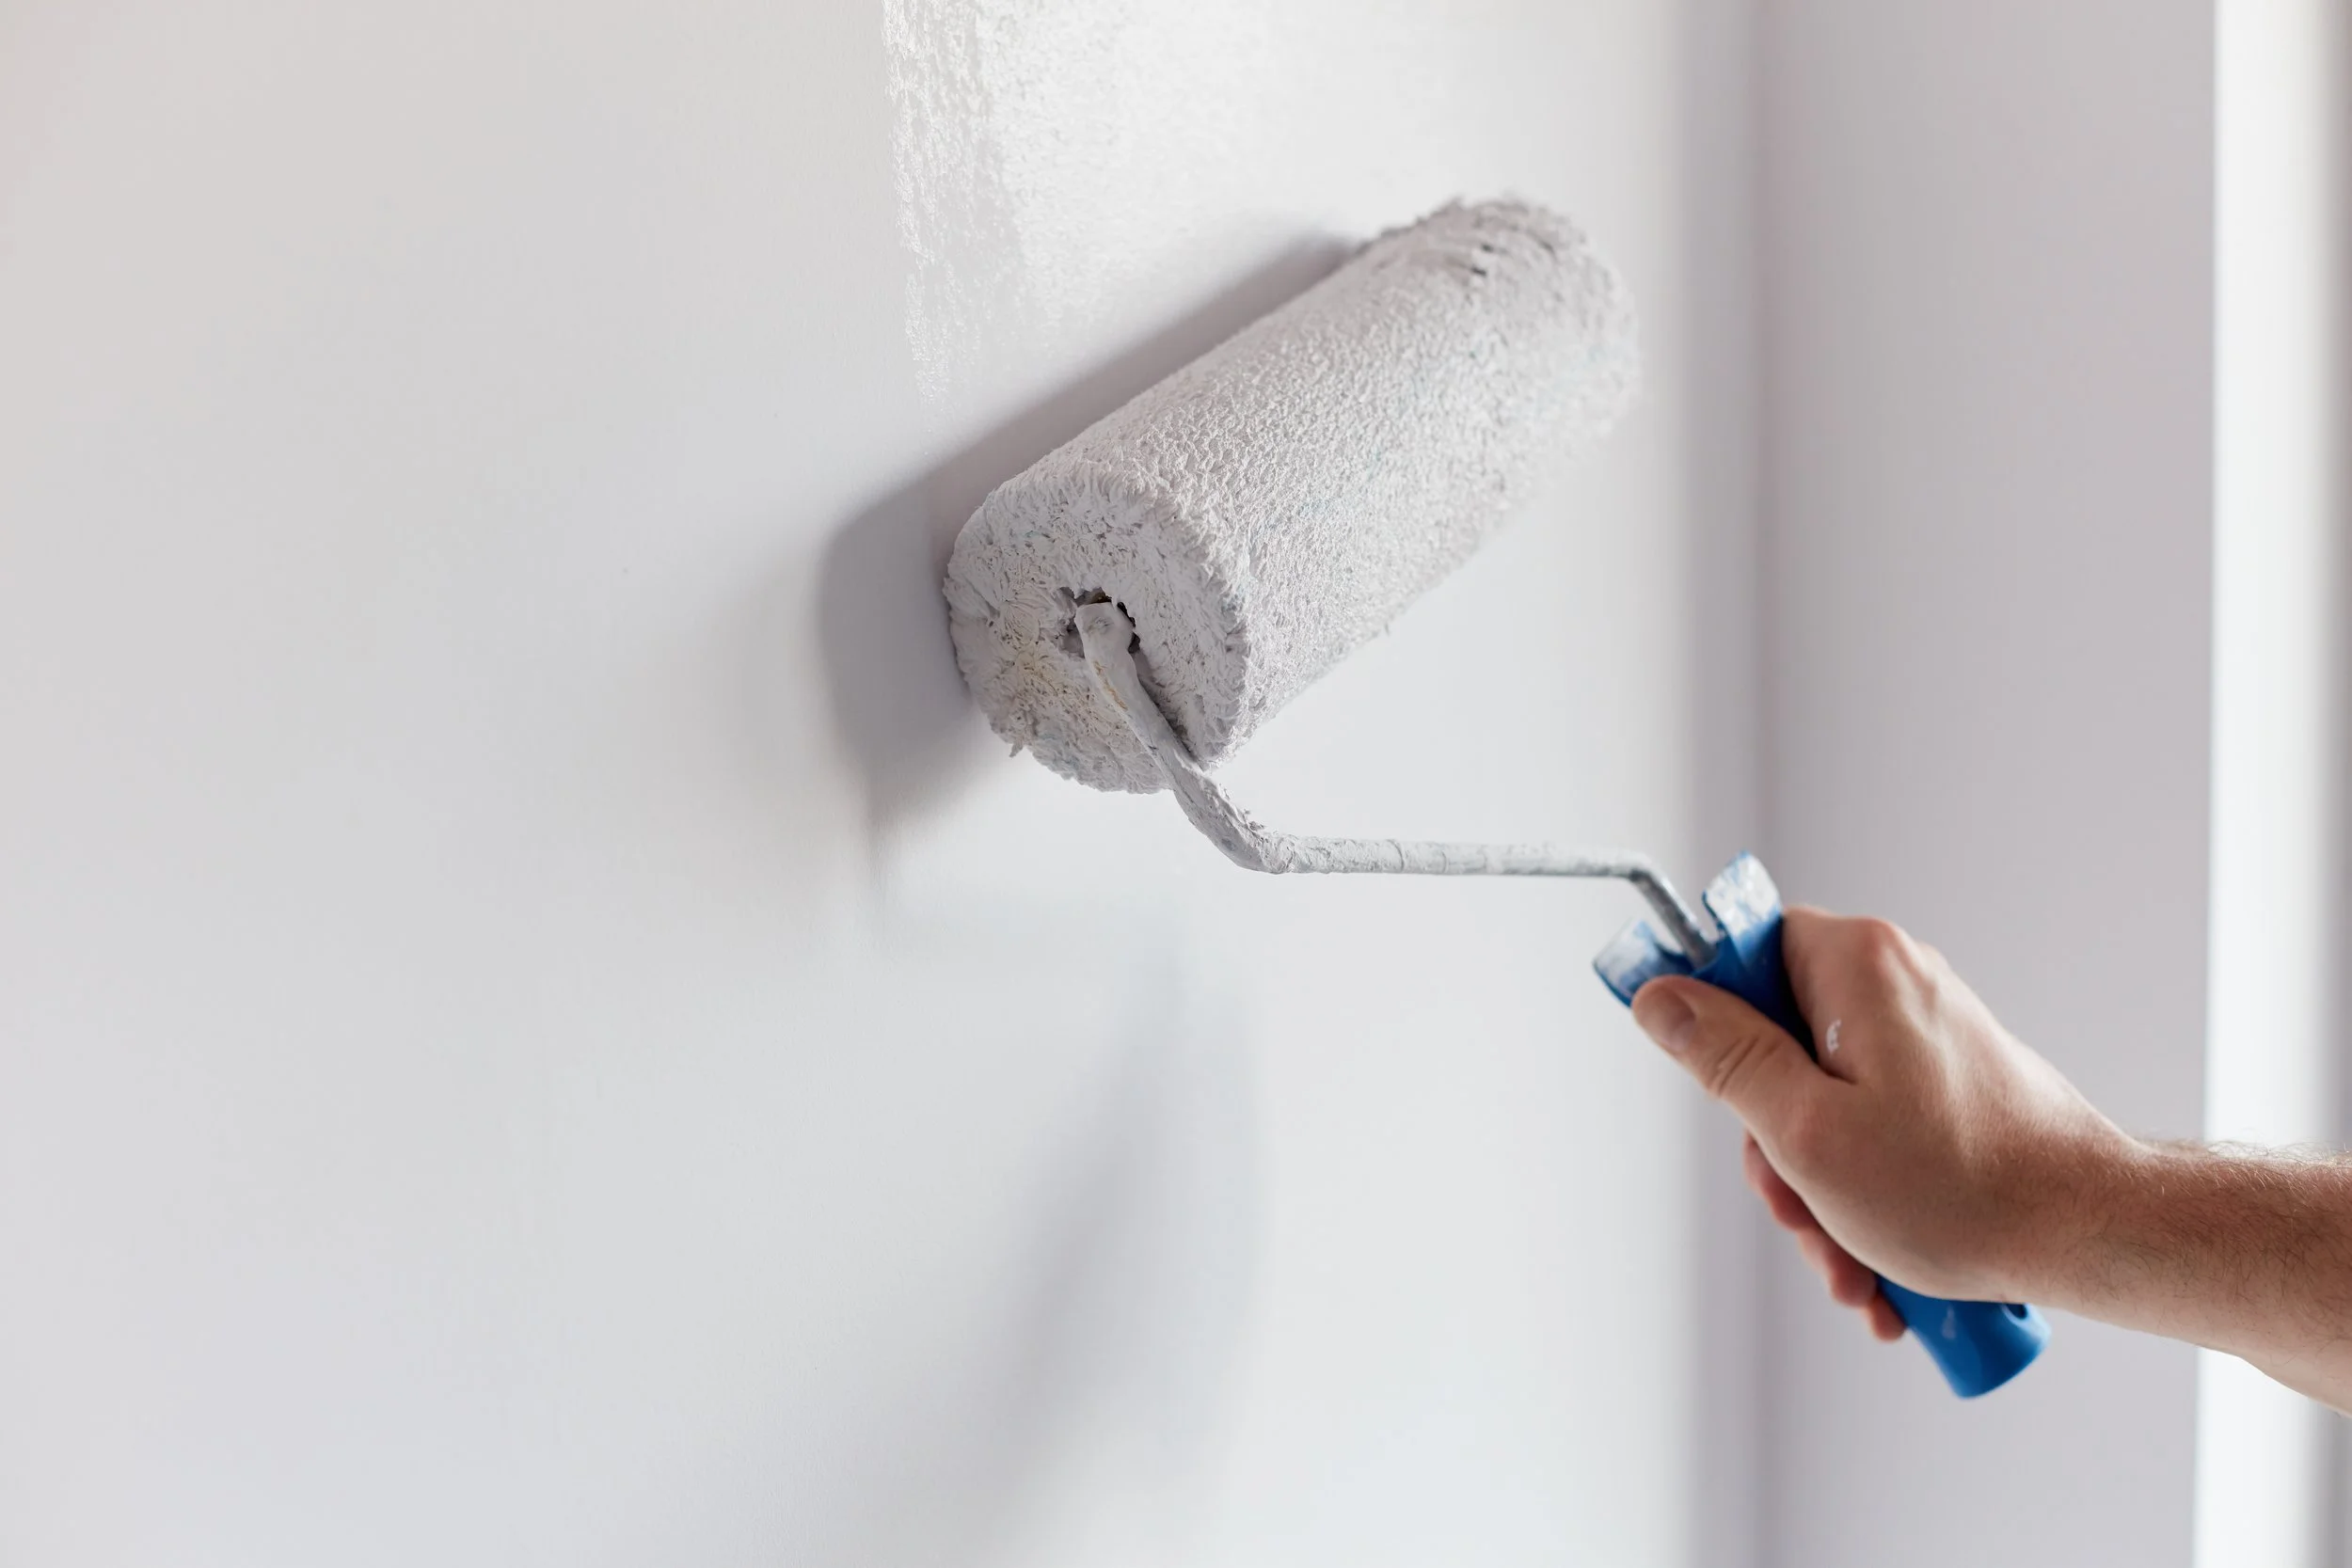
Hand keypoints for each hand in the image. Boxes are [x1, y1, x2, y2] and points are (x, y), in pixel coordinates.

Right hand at [1631, 908, 2131, 1334]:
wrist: (2093, 1232)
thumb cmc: (1963, 1187)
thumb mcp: (1804, 1130)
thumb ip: (1725, 1056)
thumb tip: (1660, 997)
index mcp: (1855, 964)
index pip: (1740, 948)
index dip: (1709, 1016)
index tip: (1706, 1080)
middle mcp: (1893, 979)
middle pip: (1775, 1042)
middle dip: (1775, 1146)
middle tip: (1797, 1209)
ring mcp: (1924, 1031)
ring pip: (1821, 1098)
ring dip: (1819, 1189)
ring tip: (1850, 1262)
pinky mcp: (1946, 1078)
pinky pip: (1871, 1122)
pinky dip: (1864, 1190)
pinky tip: (1878, 1262)